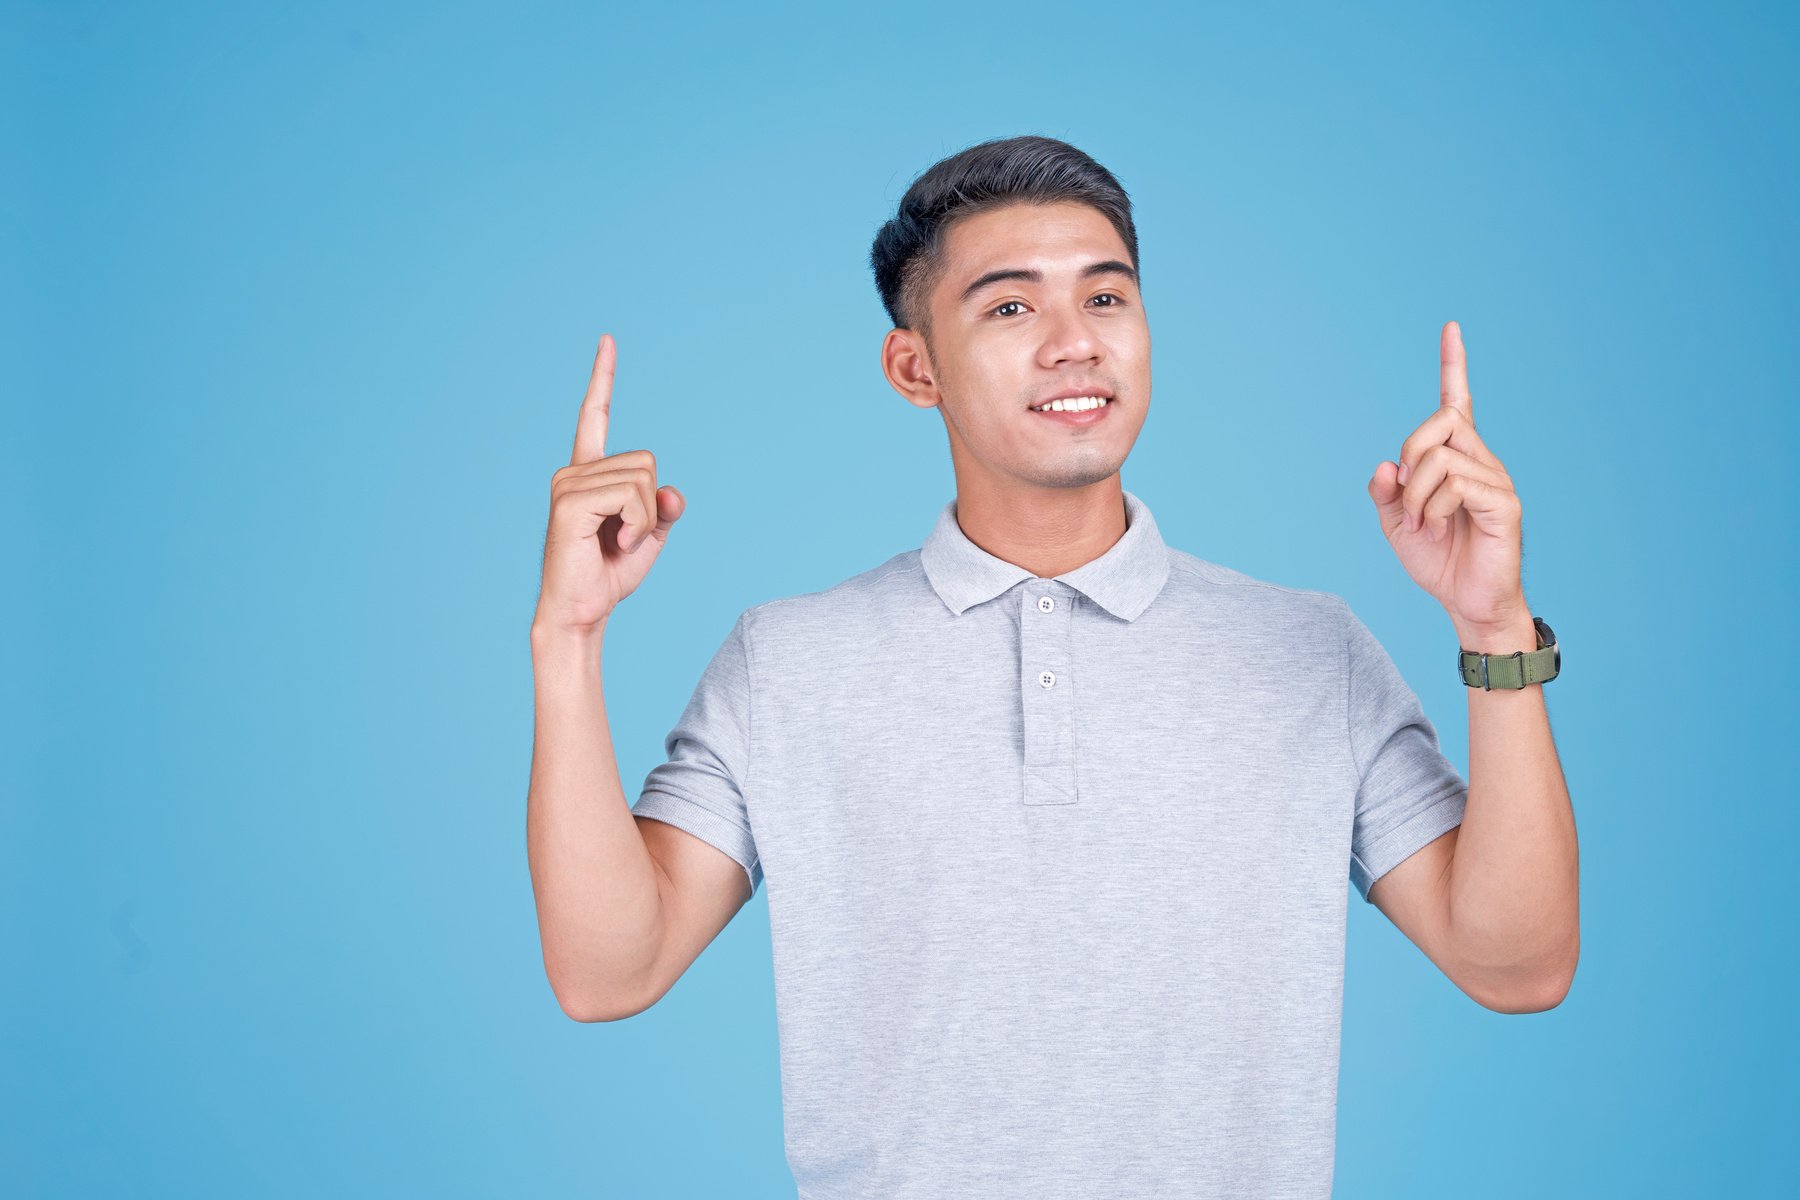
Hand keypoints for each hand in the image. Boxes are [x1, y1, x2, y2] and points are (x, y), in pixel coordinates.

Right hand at [533, 334, 685, 635]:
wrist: (582, 611)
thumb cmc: (610, 573)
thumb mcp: (652, 535)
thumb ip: (665, 507)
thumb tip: (672, 490)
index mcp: (590, 472)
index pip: (595, 416)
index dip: (603, 378)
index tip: (608, 340)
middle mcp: (574, 470)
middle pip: (648, 462)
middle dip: (653, 506)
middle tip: (628, 537)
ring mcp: (568, 483)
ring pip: (644, 482)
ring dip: (646, 520)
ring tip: (619, 543)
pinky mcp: (570, 501)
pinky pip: (631, 497)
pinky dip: (638, 526)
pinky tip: (615, 544)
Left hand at [1366, 321, 1528, 636]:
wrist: (1466, 602)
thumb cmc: (1438, 560)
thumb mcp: (1394, 523)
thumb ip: (1384, 492)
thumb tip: (1385, 465)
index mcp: (1456, 458)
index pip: (1458, 401)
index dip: (1454, 365)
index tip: (1451, 327)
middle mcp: (1481, 460)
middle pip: (1440, 421)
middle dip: (1409, 456)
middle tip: (1403, 500)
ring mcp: (1496, 479)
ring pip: (1440, 456)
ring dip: (1415, 495)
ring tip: (1420, 524)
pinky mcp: (1503, 503)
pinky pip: (1456, 484)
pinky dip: (1432, 508)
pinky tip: (1435, 529)